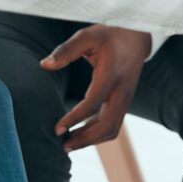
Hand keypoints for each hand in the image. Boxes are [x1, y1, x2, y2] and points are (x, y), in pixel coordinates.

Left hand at [40, 25, 150, 150]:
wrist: (138, 36)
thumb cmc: (110, 36)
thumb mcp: (88, 36)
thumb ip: (66, 50)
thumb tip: (44, 64)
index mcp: (111, 74)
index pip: (93, 103)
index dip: (74, 119)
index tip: (56, 129)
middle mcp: (122, 90)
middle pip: (107, 125)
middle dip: (85, 139)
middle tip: (62, 145)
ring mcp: (126, 98)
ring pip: (113, 129)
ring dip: (92, 140)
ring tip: (69, 144)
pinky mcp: (125, 102)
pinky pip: (114, 125)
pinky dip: (98, 134)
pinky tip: (81, 134)